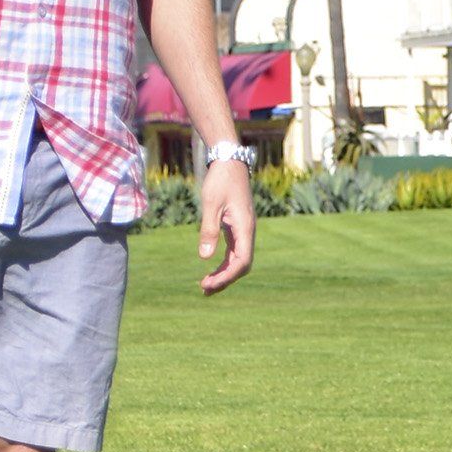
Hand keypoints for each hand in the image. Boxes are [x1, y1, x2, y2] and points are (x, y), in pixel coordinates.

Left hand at [198, 158, 255, 294]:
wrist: (230, 162)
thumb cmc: (221, 181)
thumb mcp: (211, 204)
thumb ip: (209, 230)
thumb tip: (205, 257)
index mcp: (245, 228)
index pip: (242, 261)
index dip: (226, 276)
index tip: (209, 283)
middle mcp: (247, 232)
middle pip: (241, 265)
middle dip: (225, 279)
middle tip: (204, 289)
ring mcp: (243, 230)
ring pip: (238, 260)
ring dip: (224, 273)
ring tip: (206, 284)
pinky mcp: (237, 227)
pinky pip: (234, 251)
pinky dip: (224, 263)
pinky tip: (212, 268)